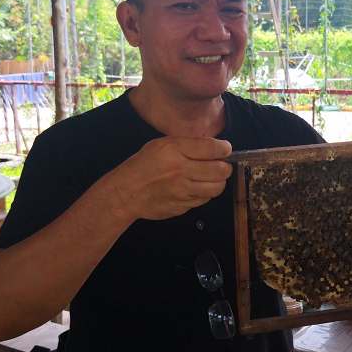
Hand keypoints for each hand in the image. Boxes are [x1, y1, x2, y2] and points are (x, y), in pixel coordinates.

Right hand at [102, 136, 232, 221]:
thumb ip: (187, 144)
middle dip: (225, 166)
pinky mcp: (183, 206)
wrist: (127, 193)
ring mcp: (183, 191)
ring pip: (217, 188)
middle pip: (220, 170)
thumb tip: (214, 147)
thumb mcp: (161, 145)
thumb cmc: (143, 166)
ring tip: (212, 178)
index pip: (212, 148)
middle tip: (221, 165)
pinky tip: (198, 188)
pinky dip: (206, 194)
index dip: (224, 148)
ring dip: (218, 182)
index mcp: (175, 150)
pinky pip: (205, 200)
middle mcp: (181, 170)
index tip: (225, 149)